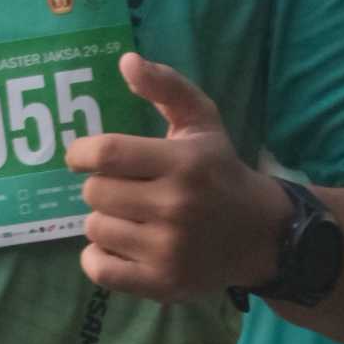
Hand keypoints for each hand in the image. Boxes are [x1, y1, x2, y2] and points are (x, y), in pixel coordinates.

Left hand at [66, 56, 285, 302]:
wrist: (262, 235)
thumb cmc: (220, 172)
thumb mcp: (202, 122)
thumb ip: (166, 87)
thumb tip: (126, 61)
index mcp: (183, 163)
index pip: (106, 154)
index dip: (80, 153)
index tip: (82, 157)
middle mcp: (176, 206)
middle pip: (95, 193)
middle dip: (102, 187)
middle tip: (124, 189)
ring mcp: (168, 249)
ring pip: (95, 229)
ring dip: (105, 221)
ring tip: (132, 217)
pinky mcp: (161, 283)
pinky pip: (98, 269)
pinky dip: (100, 257)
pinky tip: (123, 245)